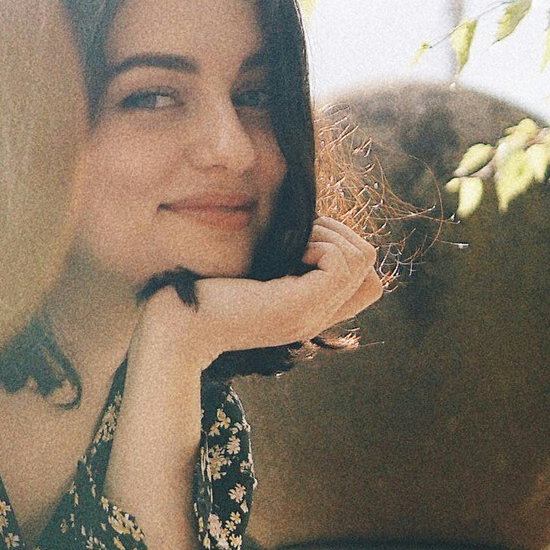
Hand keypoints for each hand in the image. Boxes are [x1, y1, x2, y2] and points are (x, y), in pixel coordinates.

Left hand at [145, 214, 386, 369]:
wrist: (177, 326)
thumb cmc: (205, 293)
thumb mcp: (256, 269)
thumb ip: (286, 258)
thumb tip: (311, 223)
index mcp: (309, 312)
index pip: (368, 284)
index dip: (344, 250)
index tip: (303, 242)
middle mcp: (317, 318)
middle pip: (372, 270)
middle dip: (341, 237)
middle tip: (299, 238)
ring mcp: (312, 314)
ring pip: (364, 258)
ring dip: (331, 235)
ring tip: (294, 242)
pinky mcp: (298, 305)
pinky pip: (341, 261)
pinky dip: (320, 242)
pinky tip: (289, 250)